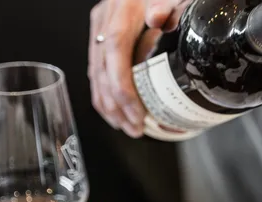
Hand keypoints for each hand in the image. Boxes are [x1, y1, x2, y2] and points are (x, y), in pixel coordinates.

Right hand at [88, 0, 186, 137]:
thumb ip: (167, 6)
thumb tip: (158, 18)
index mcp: (119, 15)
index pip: (115, 58)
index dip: (123, 91)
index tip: (136, 114)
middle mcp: (103, 23)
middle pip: (101, 73)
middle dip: (117, 107)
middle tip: (135, 129)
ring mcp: (99, 29)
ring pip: (95, 75)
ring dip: (108, 106)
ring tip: (126, 127)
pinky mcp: (100, 34)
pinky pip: (96, 70)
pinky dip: (103, 94)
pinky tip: (114, 111)